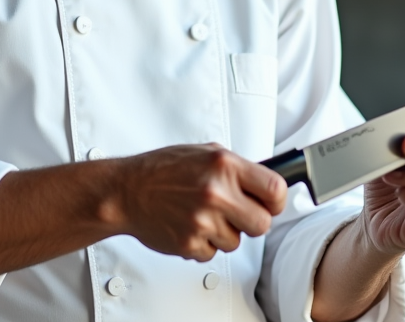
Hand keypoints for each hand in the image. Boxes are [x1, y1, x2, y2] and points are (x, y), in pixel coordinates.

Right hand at [114, 143, 287, 260]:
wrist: (127, 190)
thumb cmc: (163, 169)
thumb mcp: (205, 152)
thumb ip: (236, 167)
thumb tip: (263, 183)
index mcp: (224, 165)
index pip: (275, 189)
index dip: (277, 201)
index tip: (271, 204)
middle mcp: (216, 192)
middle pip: (262, 223)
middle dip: (252, 221)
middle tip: (237, 213)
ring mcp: (203, 220)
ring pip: (237, 242)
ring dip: (224, 232)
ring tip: (203, 215)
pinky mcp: (190, 242)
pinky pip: (213, 253)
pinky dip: (205, 243)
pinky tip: (190, 225)